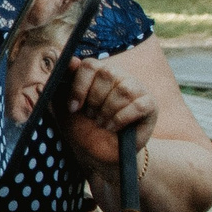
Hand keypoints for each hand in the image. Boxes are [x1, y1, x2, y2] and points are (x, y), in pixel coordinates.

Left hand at [57, 55, 157, 170]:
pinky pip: (138, 106)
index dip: (79, 87)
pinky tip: (113, 127)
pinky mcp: (150, 104)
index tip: (73, 108)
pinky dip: (121, 119)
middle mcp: (119, 75)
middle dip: (94, 101)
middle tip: (92, 117)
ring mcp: (137, 88)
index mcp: (98, 72)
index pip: (89, 65)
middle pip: (107, 75)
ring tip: (102, 123)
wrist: (102, 151)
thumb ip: (61, 84)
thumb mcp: (65, 107)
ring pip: (123, 90)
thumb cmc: (84, 126)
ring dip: (108, 111)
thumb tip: (70, 61)